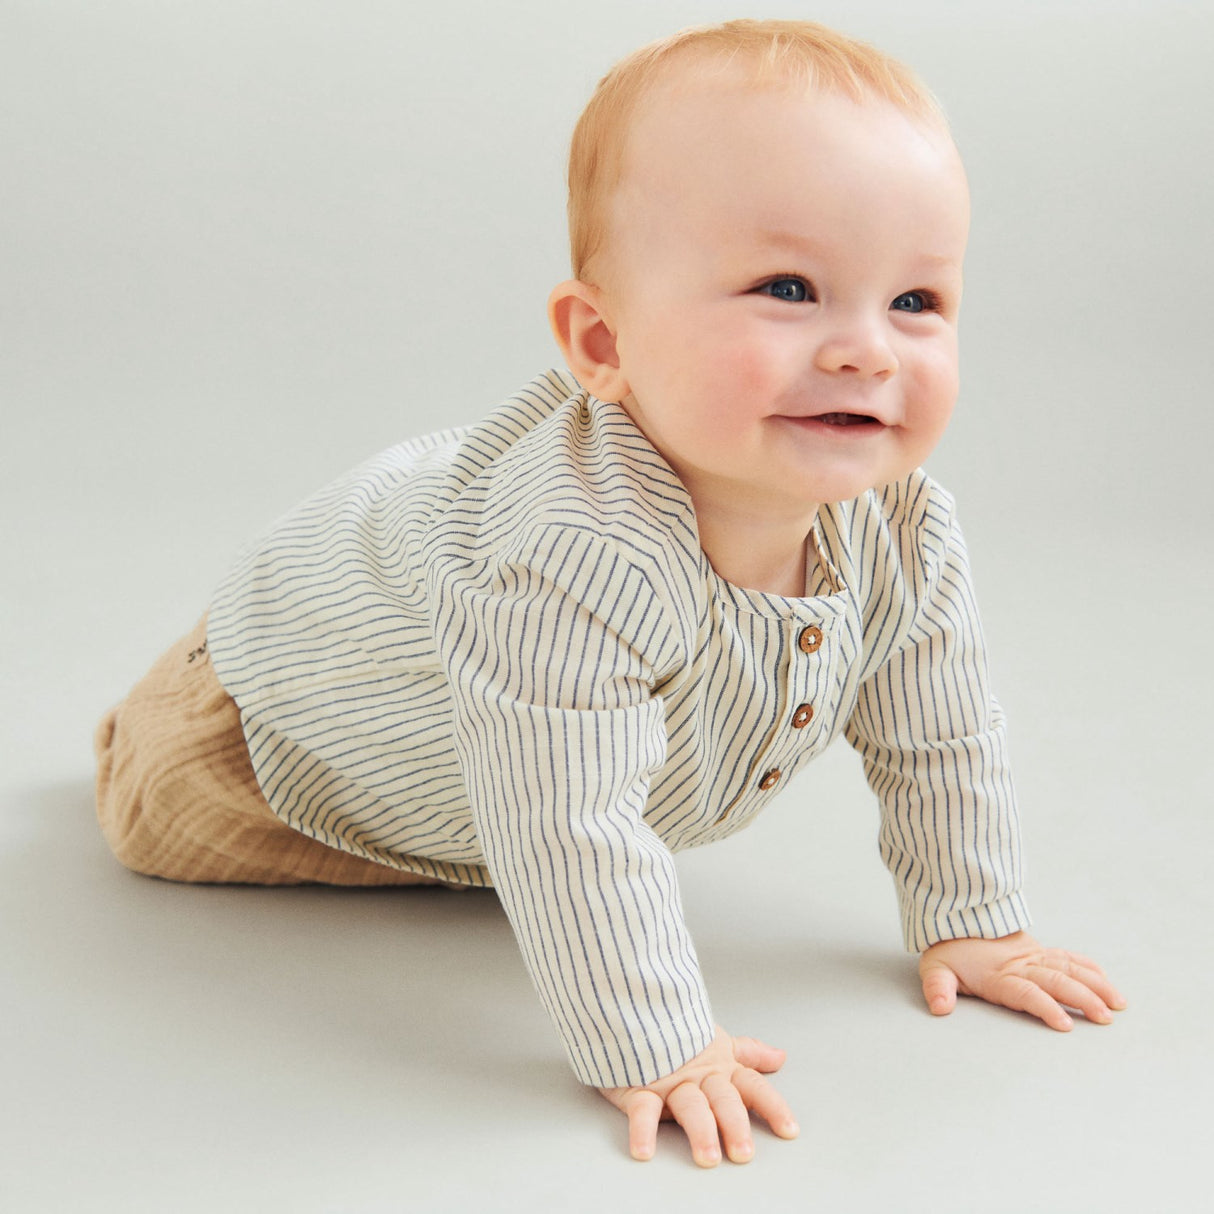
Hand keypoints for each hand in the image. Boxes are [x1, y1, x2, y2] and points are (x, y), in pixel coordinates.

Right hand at [597, 1026, 798, 1166]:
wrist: (635, 1012)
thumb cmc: (679, 1034)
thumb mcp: (718, 1042)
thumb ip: (749, 1053)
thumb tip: (780, 1056)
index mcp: (721, 1068)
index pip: (752, 1086)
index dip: (772, 1107)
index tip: (788, 1131)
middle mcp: (700, 1078)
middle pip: (723, 1100)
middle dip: (734, 1125)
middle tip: (742, 1152)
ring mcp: (671, 1083)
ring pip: (689, 1106)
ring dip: (700, 1130)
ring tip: (708, 1156)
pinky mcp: (640, 1089)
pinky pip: (642, 1110)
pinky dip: (643, 1129)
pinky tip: (645, 1149)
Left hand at [919, 931, 1126, 1029]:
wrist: (957, 918)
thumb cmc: (949, 951)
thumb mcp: (935, 968)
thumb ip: (938, 988)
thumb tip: (940, 1008)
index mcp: (998, 975)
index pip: (1026, 992)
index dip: (1045, 1007)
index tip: (1066, 1024)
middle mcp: (1021, 965)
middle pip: (1057, 981)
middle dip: (1083, 999)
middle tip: (1105, 1019)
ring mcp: (1034, 957)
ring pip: (1070, 969)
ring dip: (1095, 986)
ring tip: (1118, 1004)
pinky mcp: (1039, 951)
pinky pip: (1068, 957)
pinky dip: (1089, 968)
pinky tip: (1106, 983)